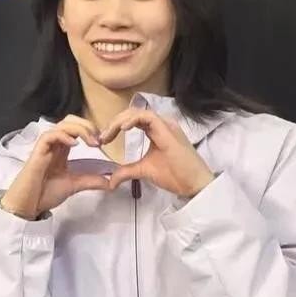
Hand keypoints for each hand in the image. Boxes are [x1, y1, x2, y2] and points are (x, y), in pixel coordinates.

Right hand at [0, 116, 113, 218]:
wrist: (28, 204)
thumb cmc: (44, 193)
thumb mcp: (74, 185)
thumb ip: (91, 181)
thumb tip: (110, 182)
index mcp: (62, 149)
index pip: (76, 128)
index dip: (90, 130)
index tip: (101, 143)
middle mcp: (54, 144)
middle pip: (70, 121)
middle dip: (86, 125)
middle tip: (98, 139)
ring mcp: (46, 146)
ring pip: (62, 124)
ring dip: (79, 129)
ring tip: (91, 142)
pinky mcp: (38, 151)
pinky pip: (50, 135)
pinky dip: (63, 136)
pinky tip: (75, 144)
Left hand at [100, 109, 214, 199]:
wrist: (193, 184)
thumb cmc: (175, 176)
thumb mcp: (144, 171)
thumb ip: (127, 172)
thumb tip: (110, 181)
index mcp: (156, 130)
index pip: (133, 119)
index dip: (115, 126)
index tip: (103, 139)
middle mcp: (162, 124)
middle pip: (133, 113)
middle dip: (115, 122)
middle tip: (102, 136)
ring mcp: (166, 125)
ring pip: (139, 112)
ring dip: (121, 121)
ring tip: (109, 133)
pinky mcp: (168, 131)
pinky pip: (148, 117)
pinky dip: (134, 120)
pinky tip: (123, 129)